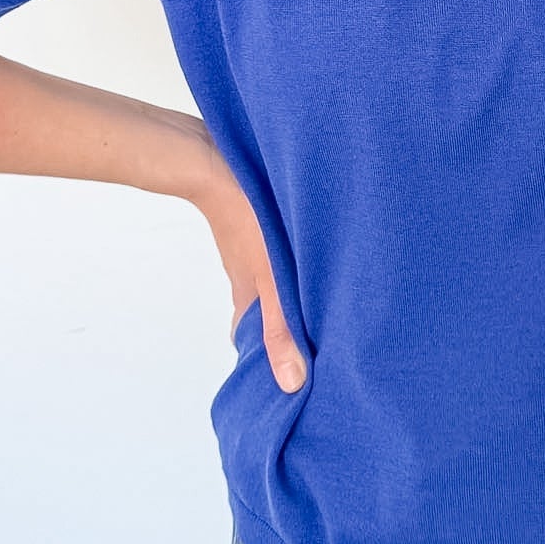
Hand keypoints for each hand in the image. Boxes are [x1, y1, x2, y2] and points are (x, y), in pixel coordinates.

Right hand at [194, 150, 308, 391]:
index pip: (254, 342)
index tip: (298, 372)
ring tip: (332, 297)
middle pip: (266, 312)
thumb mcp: (272, 279)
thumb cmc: (246, 219)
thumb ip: (282, 328)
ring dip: (295, 292)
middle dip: (290, 326)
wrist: (212, 158)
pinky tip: (313, 252)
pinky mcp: (256, 222)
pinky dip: (292, 263)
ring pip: (272, 282)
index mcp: (247, 299)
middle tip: (328, 335)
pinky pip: (275, 253)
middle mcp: (247, 278)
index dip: (272, 358)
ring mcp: (250, 251)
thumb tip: (292, 385)